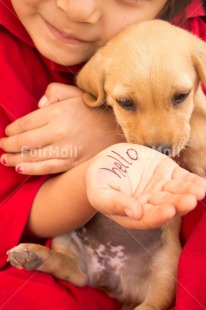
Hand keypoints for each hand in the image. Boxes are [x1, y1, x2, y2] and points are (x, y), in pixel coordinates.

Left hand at [0, 83, 123, 174]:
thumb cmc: (96, 110)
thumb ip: (53, 93)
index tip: (7, 132)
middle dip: (9, 145)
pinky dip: (31, 169)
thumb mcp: (75, 93)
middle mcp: (58, 132)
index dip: (13, 129)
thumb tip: (38, 106)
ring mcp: (65, 149)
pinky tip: (20, 168)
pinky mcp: (72, 162)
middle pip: (25, 141)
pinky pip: (47, 168)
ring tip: (4, 159)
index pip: (26, 122)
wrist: (119, 129)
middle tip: (1, 146)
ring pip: (33, 156)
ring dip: (15, 158)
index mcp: (58, 113)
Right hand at [85, 143, 205, 228]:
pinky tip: (200, 183)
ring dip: (189, 192)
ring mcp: (161, 188)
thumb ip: (114, 203)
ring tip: (199, 190)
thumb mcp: (99, 192)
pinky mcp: (167, 172)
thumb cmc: (99, 180)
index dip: (159, 215)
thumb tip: (134, 213)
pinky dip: (191, 180)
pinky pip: (182, 178)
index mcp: (134, 214)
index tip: (168, 211)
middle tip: (189, 201)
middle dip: (179, 204)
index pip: (148, 218)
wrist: (106, 162)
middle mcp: (151, 204)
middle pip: (167, 206)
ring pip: (177, 192)